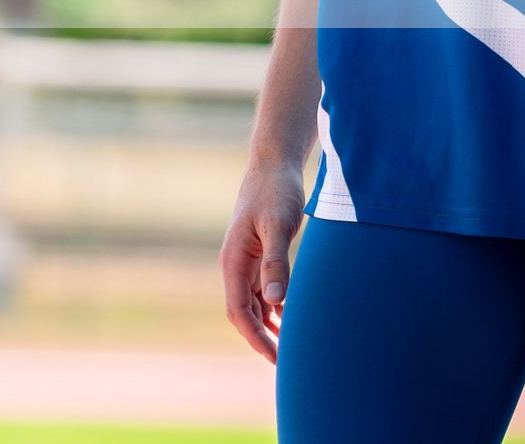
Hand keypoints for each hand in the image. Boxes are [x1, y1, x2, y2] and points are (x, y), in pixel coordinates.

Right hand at [218, 157, 306, 362]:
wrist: (274, 163)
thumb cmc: (276, 190)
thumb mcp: (278, 225)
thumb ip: (275, 263)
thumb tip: (275, 302)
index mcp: (233, 260)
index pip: (239, 311)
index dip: (255, 337)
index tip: (275, 358)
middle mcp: (236, 264)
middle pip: (245, 312)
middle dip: (261, 337)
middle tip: (287, 362)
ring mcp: (246, 260)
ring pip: (254, 303)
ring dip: (268, 325)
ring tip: (291, 347)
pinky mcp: (259, 254)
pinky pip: (263, 290)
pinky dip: (275, 306)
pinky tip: (291, 317)